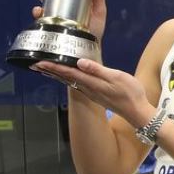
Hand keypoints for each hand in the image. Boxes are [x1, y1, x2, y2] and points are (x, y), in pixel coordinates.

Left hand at [34, 58, 153, 127]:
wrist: (137, 111)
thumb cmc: (130, 92)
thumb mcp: (117, 77)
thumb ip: (98, 70)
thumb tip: (80, 63)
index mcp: (93, 83)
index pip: (70, 73)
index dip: (55, 67)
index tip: (40, 62)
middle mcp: (89, 89)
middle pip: (66, 78)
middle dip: (52, 70)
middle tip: (36, 64)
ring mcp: (92, 93)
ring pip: (70, 82)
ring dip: (58, 75)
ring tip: (47, 68)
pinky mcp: (96, 95)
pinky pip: (77, 84)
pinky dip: (68, 78)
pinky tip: (68, 76)